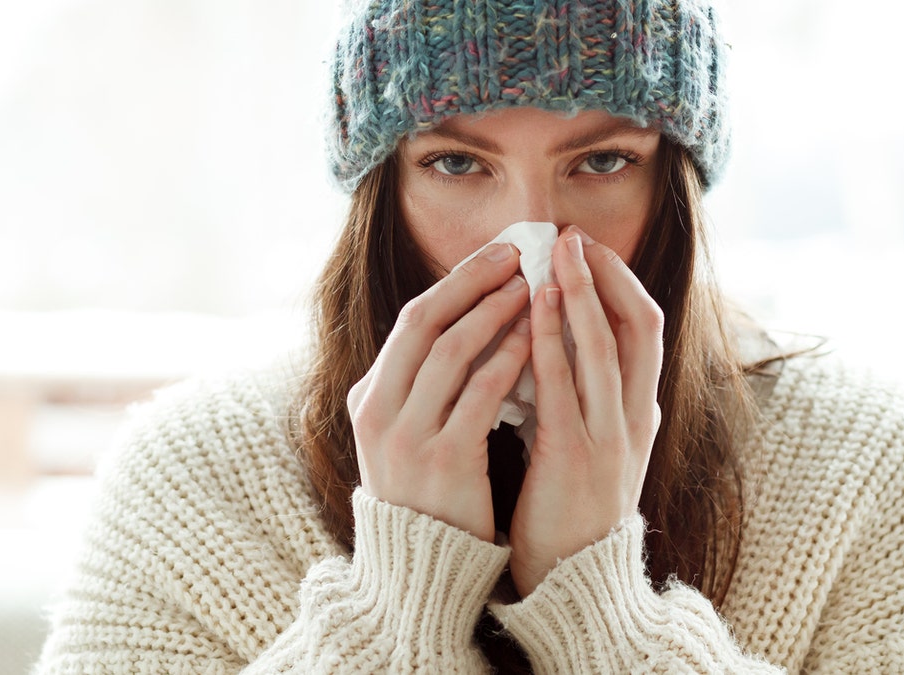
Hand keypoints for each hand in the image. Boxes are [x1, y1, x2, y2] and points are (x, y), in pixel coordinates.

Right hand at [347, 243, 531, 542]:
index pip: (412, 321)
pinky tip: (535, 340)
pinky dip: (506, 361)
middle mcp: (378, 411)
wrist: (421, 567)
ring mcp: (407, 436)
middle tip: (515, 254)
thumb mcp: (404, 433)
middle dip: (471, 282)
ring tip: (531, 288)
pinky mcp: (443, 461)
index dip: (456, 282)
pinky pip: (478, 396)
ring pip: (449, 352)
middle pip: (423, 323)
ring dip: (493, 313)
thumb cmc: (426, 492)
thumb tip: (463, 322)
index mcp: (369, 398)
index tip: (495, 256)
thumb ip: (421, 383)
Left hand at [508, 226, 664, 596]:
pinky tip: (531, 308)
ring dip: (581, 293)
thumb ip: (587, 396)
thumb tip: (562, 339)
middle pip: (638, 327)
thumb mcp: (595, 444)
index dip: (621, 283)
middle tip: (574, 236)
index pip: (646, 330)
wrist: (573, 580)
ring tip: (557, 254)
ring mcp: (610, 438)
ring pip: (606, 348)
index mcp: (640, 413)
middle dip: (607, 275)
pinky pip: (563, 385)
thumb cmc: (571, 507)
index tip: (591, 249)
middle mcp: (635, 419)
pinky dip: (549, 340)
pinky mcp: (574, 457)